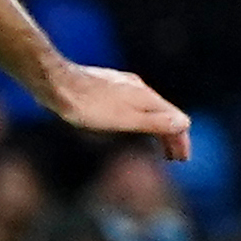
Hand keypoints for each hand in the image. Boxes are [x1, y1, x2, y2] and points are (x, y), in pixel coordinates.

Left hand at [46, 62, 190, 160]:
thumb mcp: (123, 119)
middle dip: (171, 135)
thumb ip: (154, 122)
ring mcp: (123, 85)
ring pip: (148, 108)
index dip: (181, 140)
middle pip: (164, 113)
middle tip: (173, 156)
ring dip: (155, 127)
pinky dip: (140, 118)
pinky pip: (134, 104)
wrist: (56, 82)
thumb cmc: (87, 106)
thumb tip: (185, 125)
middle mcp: (139, 88)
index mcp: (147, 97)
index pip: (175, 119)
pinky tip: (129, 121)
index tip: (182, 159)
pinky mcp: (107, 85)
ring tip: (155, 142)